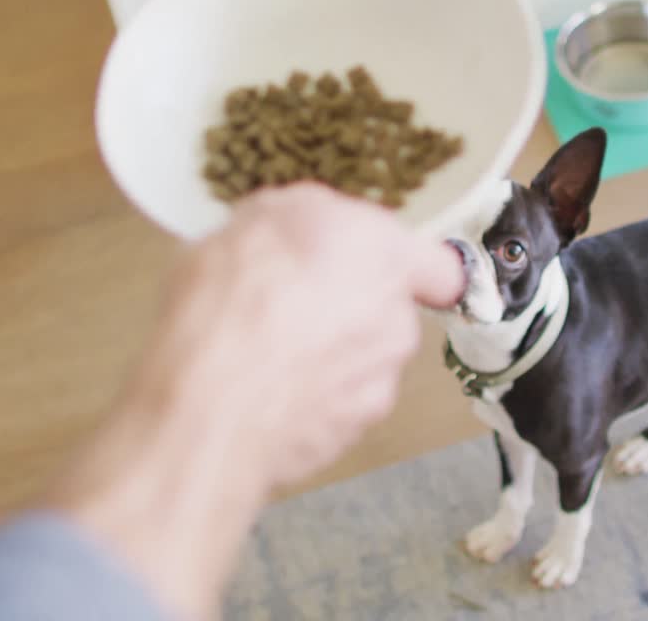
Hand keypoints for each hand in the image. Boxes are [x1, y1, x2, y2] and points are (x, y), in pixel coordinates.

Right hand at [48, 183, 461, 618]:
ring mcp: (381, 378)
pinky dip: (314, 397)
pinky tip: (268, 390)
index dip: (409, 267)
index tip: (378, 268)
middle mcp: (396, 315)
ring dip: (329, 353)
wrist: (211, 408)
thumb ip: (297, 219)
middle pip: (387, 307)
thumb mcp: (247, 224)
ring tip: (267, 353)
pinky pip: (342, 402)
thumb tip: (300, 230)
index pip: (437, 264)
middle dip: (347, 306)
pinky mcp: (357, 428)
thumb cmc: (225, 308)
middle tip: (289, 303)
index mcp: (381, 251)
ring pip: (365, 357)